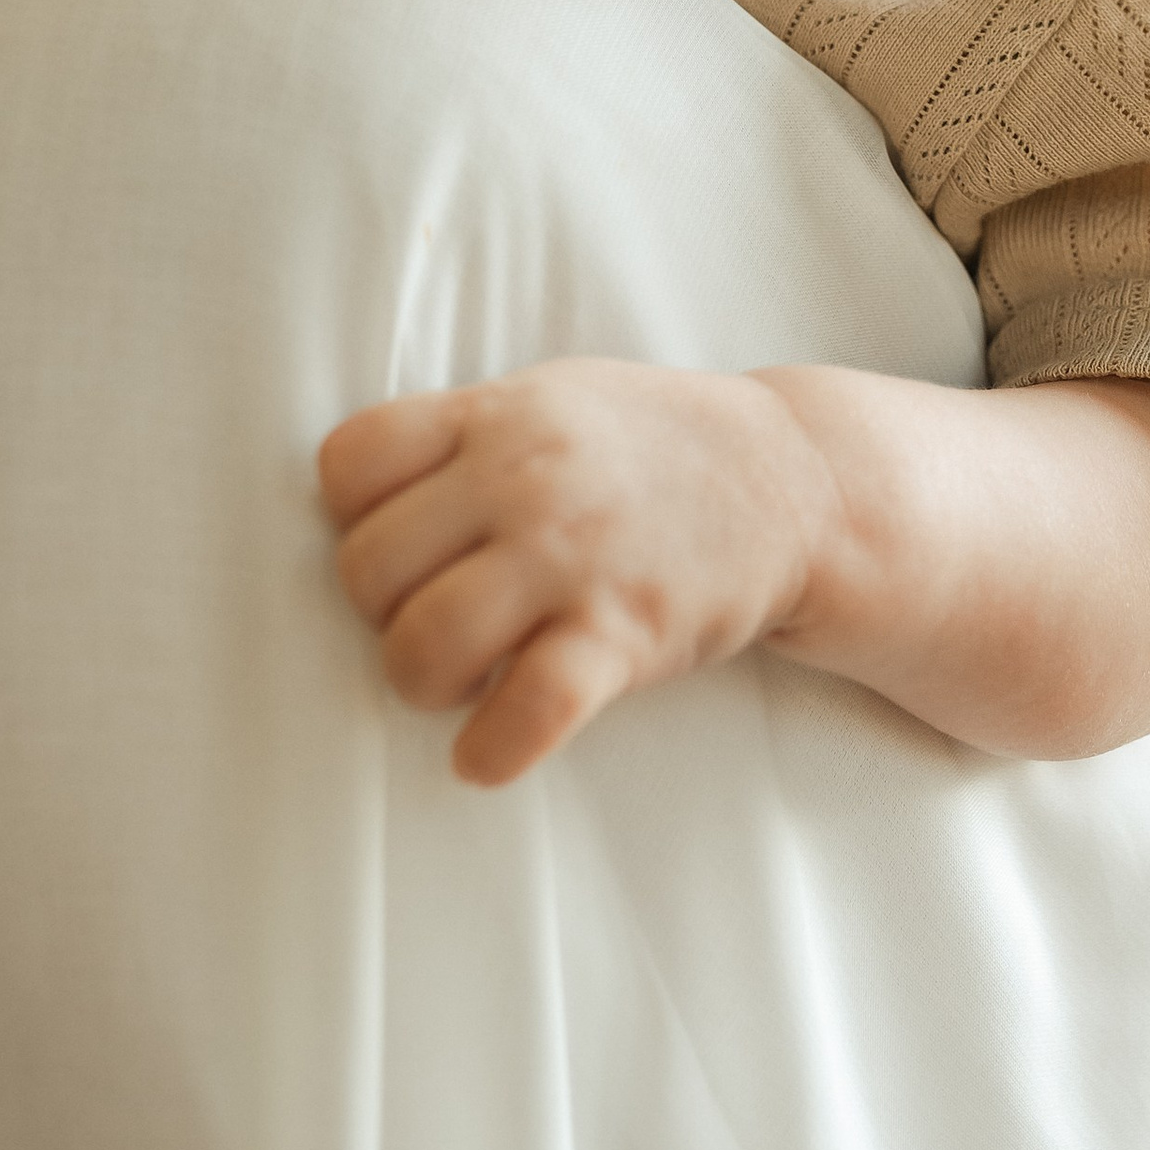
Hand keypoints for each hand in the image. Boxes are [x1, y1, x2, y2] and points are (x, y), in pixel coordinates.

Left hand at [318, 359, 821, 786]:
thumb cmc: (656, 446)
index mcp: (500, 415)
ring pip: (423, 645)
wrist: (799, 482)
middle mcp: (525, 480)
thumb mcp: (555, 397)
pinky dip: (491, 750)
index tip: (403, 542)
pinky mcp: (624, 635)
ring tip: (463, 679)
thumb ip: (463, 435)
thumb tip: (359, 497)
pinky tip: (490, 751)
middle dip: (383, 612)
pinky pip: (526, 712)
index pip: (350, 462)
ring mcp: (574, 558)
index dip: (354, 516)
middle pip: (367, 568)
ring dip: (423, 681)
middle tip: (434, 619)